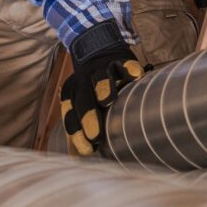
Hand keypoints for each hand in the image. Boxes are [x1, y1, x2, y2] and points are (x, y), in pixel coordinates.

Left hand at [58, 41, 141, 157]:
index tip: (87, 150)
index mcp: (72, 93)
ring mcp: (102, 69)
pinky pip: (124, 64)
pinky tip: (135, 76)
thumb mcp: (80, 103)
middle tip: (95, 136)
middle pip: (83, 98)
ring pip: (100, 77)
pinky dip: (129, 69)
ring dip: (102, 87)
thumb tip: (74, 157)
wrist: (99, 48)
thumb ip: (79, 127)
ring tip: (107, 100)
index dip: (76, 132)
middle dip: (88, 117)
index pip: (70, 114)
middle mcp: (83, 81)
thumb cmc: (92, 88)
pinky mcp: (120, 60)